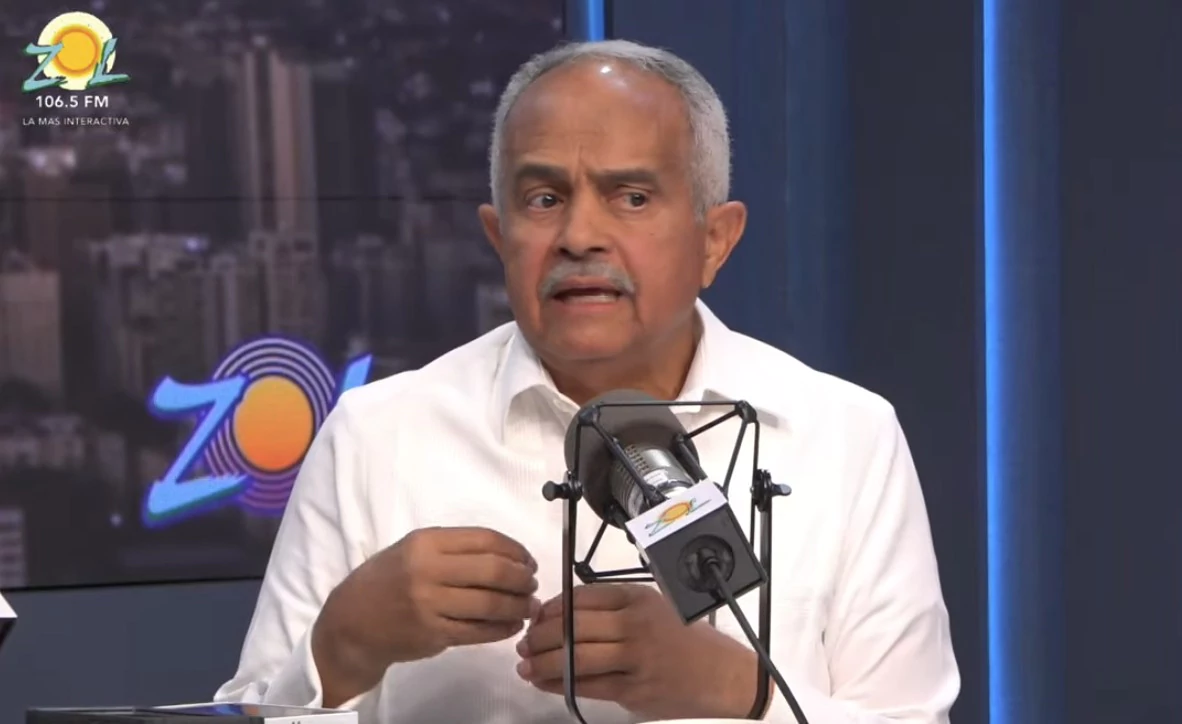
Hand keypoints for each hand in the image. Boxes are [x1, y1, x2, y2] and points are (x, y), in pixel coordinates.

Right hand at [314, 526, 539, 703]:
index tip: (528, 559)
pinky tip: (512, 624)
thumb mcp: (413, 549)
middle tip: (532, 584)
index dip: (515, 550)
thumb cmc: (388, 579)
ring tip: (529, 605)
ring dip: (518, 605)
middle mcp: (428, 570)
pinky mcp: (433, 634)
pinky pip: (478, 632)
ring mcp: (430, 604)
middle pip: (493, 571)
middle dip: (522, 578)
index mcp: (426, 542)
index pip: (485, 540)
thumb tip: (507, 555)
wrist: (352, 621)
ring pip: (490, 604)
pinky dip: (502, 628)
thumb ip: (455, 548)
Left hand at [515, 583, 760, 720]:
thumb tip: (568, 613)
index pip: (583, 597)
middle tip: (524, 640)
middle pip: (574, 626)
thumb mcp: (658, 608)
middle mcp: (635, 624)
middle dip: (541, 635)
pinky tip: (543, 681)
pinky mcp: (634, 689)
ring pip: (576, 657)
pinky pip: (587, 685)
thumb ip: (619, 608)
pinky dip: (559, 684)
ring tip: (525, 663)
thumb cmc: (690, 641)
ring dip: (543, 661)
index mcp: (639, 598)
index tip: (537, 614)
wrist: (726, 677)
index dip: (553, 607)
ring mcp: (634, 658)